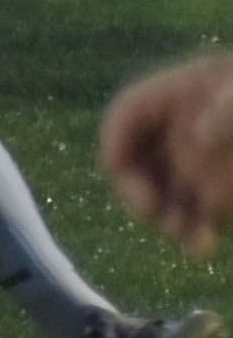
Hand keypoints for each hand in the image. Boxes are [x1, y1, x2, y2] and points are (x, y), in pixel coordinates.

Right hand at [102, 53, 232, 250]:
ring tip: (190, 239)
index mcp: (183, 94)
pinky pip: (196, 215)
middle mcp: (184, 130)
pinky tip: (204, 244)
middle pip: (138, 159)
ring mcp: (203, 164)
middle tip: (153, 213)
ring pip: (165, 194)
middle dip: (138, 189)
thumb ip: (231, 109)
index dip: (115, 139)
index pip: (129, 113)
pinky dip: (195, 231)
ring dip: (168, 218)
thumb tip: (200, 135)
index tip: (118, 170)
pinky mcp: (221, 195)